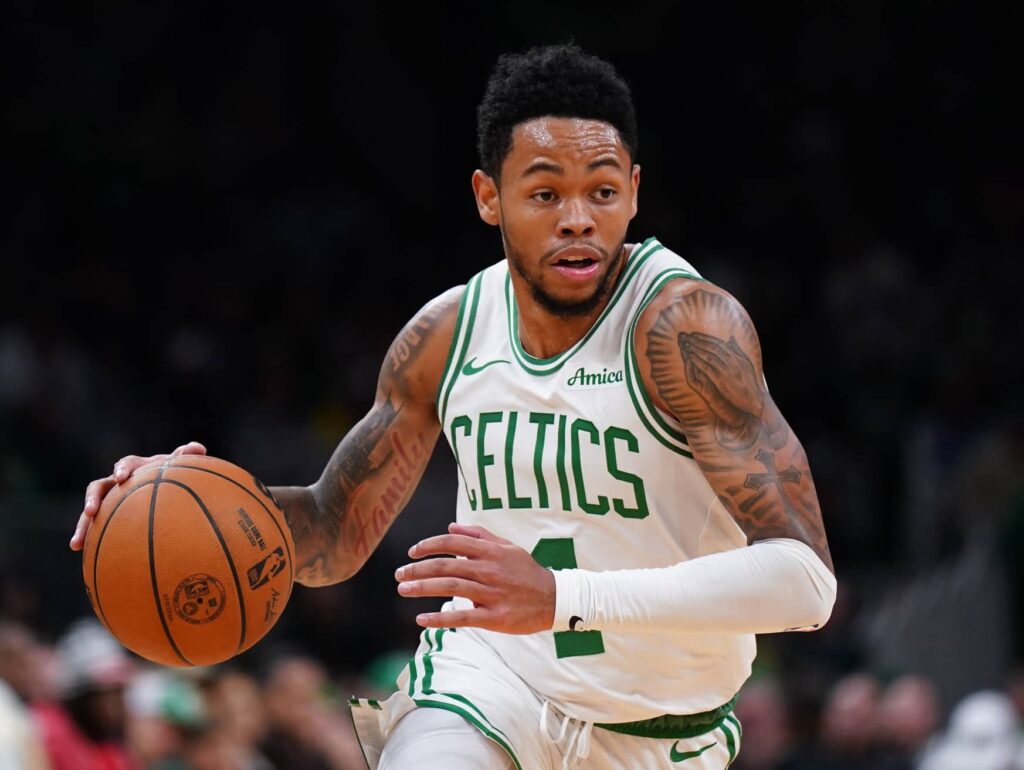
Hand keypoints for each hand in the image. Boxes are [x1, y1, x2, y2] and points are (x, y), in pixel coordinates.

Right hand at [70, 441, 206, 550]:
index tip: (122, 477)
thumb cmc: (172, 475)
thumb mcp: (178, 466)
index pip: (125, 464)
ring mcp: (109, 500)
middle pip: (98, 488)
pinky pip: (96, 529)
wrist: (165, 488)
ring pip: (90, 513)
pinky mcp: (107, 517)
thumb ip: (185, 456)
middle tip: (90, 511)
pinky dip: (90, 541)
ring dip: (82, 526)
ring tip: (76, 543)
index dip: (122, 469)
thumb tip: (198, 447)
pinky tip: (84, 557)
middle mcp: (116, 483)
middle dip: (91, 499)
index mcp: (134, 467)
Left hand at [395, 522, 554, 632]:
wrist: (554, 599)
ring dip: (423, 588)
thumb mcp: (507, 547)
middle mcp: (489, 570)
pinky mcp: (494, 617)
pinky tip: (421, 619)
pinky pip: (463, 618)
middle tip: (399, 574)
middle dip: (418, 569)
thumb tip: (451, 526)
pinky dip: (440, 619)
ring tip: (403, 590)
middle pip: (447, 566)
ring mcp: (492, 594)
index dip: (429, 546)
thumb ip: (479, 535)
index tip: (412, 552)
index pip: (452, 543)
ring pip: (451, 588)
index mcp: (491, 552)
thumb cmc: (527, 571)